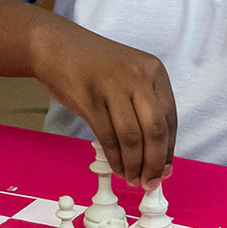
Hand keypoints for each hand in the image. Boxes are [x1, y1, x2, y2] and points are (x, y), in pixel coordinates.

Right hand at [29, 21, 177, 186]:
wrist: (56, 46)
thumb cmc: (94, 66)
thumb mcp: (129, 76)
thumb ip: (145, 107)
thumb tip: (158, 154)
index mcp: (154, 70)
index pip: (170, 118)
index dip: (168, 150)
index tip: (165, 170)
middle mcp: (138, 76)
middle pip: (155, 130)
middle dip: (154, 163)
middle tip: (150, 182)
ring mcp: (112, 86)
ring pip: (131, 137)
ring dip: (133, 165)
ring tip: (132, 178)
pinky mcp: (89, 98)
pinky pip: (107, 137)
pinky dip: (114, 158)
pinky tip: (117, 166)